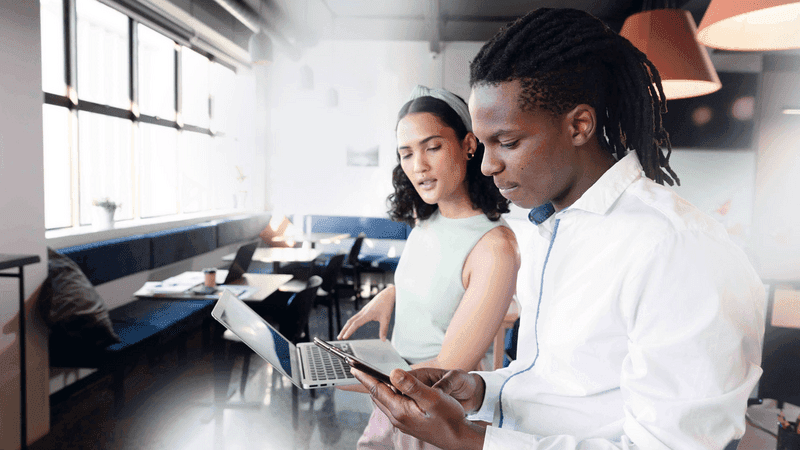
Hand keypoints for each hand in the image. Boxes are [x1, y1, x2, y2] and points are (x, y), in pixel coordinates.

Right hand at [337, 285, 394, 339]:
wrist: (388, 294)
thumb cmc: (387, 304)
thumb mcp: (386, 318)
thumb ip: (383, 330)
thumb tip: (383, 340)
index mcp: (367, 314)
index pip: (355, 324)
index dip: (349, 331)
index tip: (344, 337)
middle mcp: (363, 312)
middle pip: (350, 322)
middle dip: (344, 330)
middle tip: (339, 337)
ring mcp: (364, 310)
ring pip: (352, 319)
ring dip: (347, 326)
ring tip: (343, 333)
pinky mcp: (365, 309)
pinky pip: (356, 317)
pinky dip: (351, 322)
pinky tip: (352, 325)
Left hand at [352, 367, 485, 449]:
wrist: (459, 438)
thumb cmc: (449, 417)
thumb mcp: (432, 397)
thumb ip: (411, 385)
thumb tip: (392, 372)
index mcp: (399, 410)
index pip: (376, 389)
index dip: (364, 376)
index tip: (352, 366)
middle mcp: (397, 417)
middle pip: (378, 395)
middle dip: (369, 381)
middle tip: (360, 368)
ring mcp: (402, 422)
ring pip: (385, 401)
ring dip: (379, 388)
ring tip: (374, 376)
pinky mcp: (409, 423)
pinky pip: (393, 406)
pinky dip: (390, 395)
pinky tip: (396, 390)